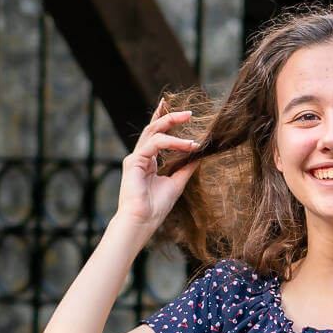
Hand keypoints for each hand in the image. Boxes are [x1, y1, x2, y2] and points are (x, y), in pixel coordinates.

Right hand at [116, 97, 199, 229]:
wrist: (142, 221)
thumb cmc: (156, 208)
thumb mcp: (176, 183)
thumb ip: (185, 168)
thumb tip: (198, 155)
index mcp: (148, 161)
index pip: (157, 135)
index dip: (164, 120)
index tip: (176, 110)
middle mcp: (140, 156)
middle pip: (154, 128)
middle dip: (170, 117)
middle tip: (189, 113)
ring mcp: (136, 157)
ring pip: (154, 132)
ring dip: (172, 125)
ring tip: (190, 121)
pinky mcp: (133, 161)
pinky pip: (155, 144)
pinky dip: (172, 142)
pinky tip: (188, 145)